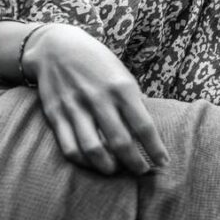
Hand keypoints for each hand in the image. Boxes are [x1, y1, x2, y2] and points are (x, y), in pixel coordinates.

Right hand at [23, 24, 168, 174]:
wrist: (57, 47)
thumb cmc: (98, 63)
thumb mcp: (123, 75)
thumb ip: (133, 102)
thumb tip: (147, 133)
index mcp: (122, 88)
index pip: (143, 126)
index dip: (155, 149)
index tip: (163, 163)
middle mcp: (99, 99)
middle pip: (120, 142)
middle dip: (134, 163)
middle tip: (142, 171)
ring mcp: (75, 108)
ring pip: (93, 149)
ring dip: (108, 167)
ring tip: (117, 170)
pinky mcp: (56, 115)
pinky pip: (70, 147)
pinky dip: (84, 161)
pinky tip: (94, 163)